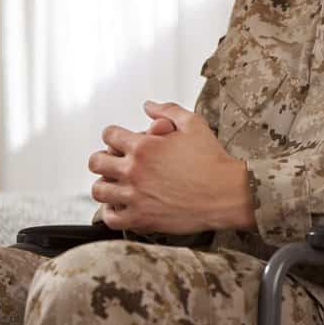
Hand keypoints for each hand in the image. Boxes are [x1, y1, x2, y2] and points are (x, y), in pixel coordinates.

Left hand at [87, 101, 255, 234]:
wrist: (227, 193)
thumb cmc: (213, 161)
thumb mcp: (194, 124)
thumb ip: (168, 110)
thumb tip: (148, 106)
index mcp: (144, 146)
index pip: (109, 135)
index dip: (113, 136)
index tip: (120, 142)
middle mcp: (134, 170)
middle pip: (96, 162)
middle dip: (103, 159)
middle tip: (114, 164)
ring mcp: (135, 196)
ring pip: (99, 190)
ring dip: (105, 185)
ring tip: (117, 185)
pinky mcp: (141, 218)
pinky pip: (110, 217)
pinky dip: (111, 211)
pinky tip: (123, 206)